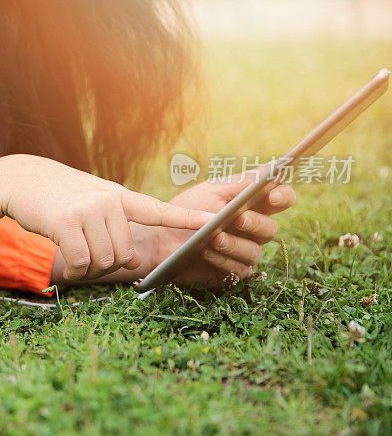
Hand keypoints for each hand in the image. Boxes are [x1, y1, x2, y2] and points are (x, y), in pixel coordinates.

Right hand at [0, 155, 215, 281]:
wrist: (21, 180)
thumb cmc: (57, 198)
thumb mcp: (92, 204)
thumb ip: (115, 229)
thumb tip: (131, 263)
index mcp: (119, 196)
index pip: (158, 209)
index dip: (187, 219)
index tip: (214, 221)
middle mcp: (108, 200)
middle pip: (124, 254)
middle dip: (107, 265)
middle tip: (87, 256)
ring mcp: (89, 208)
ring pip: (104, 261)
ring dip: (88, 269)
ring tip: (73, 253)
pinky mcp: (67, 221)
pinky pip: (82, 262)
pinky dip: (74, 269)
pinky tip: (64, 259)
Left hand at [145, 171, 295, 287]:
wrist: (159, 237)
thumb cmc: (186, 210)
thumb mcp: (211, 191)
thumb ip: (241, 182)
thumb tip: (271, 170)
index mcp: (253, 204)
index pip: (282, 199)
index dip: (283, 196)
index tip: (271, 195)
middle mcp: (253, 229)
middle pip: (271, 229)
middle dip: (255, 223)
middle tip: (238, 219)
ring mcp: (244, 251)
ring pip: (254, 252)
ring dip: (234, 244)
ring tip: (214, 238)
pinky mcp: (232, 271)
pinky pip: (238, 270)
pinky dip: (222, 260)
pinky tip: (207, 252)